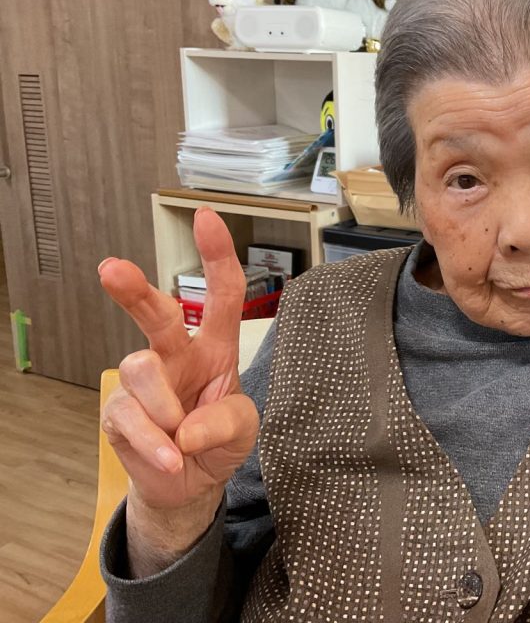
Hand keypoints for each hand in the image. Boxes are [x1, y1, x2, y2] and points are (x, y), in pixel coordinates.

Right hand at [98, 208, 258, 569]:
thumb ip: (228, 422)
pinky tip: (169, 459)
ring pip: (141, 368)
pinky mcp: (119, 413)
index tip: (207, 218)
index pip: (220, 295)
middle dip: (135, 289)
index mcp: (215, 346)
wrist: (189, 484)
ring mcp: (145, 382)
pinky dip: (156, 445)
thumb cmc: (218, 439)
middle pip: (157, 313)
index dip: (216, 256)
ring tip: (181, 440)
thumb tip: (187, 427)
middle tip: (112, 269)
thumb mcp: (244, 429)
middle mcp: (177, 355)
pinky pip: (132, 419)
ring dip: (166, 409)